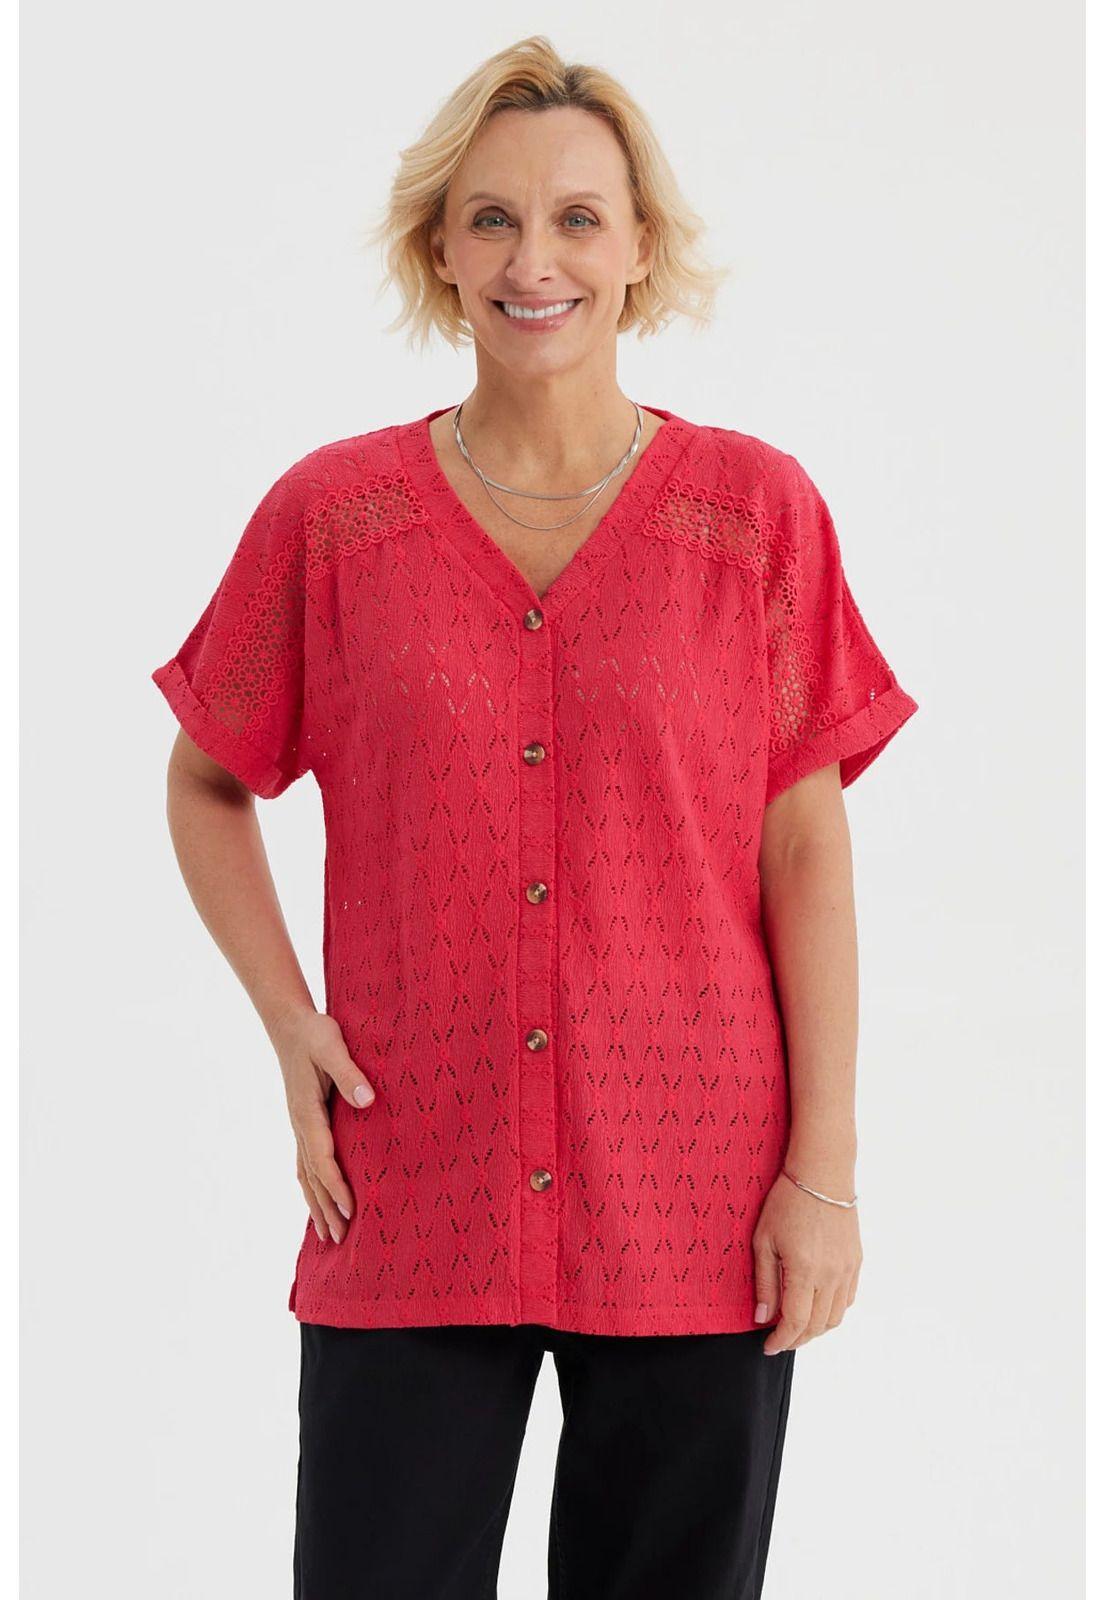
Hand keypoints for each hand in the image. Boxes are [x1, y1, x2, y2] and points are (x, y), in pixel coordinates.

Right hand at [270, 1009, 375, 1246]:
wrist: (290, 1024)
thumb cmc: (314, 1033)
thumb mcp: (332, 1045)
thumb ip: (349, 1072)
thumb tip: (367, 1101)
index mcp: (307, 1111)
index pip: (322, 1157)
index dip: (336, 1185)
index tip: (350, 1210)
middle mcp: (299, 1124)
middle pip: (312, 1175)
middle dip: (325, 1208)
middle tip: (340, 1239)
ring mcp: (298, 1126)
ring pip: (306, 1174)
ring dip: (316, 1204)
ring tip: (327, 1235)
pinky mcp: (302, 1122)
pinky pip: (305, 1163)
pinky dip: (312, 1186)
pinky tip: (318, 1200)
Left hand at [752, 1170, 861, 1354]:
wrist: (822, 1174)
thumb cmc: (787, 1202)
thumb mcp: (764, 1240)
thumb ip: (765, 1282)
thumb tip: (763, 1318)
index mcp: (805, 1270)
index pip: (796, 1322)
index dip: (781, 1341)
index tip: (768, 1346)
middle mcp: (831, 1275)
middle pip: (817, 1326)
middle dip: (796, 1339)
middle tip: (779, 1339)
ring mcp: (847, 1269)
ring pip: (835, 1317)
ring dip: (815, 1329)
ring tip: (796, 1326)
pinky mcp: (856, 1261)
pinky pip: (847, 1299)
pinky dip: (831, 1311)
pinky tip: (816, 1306)